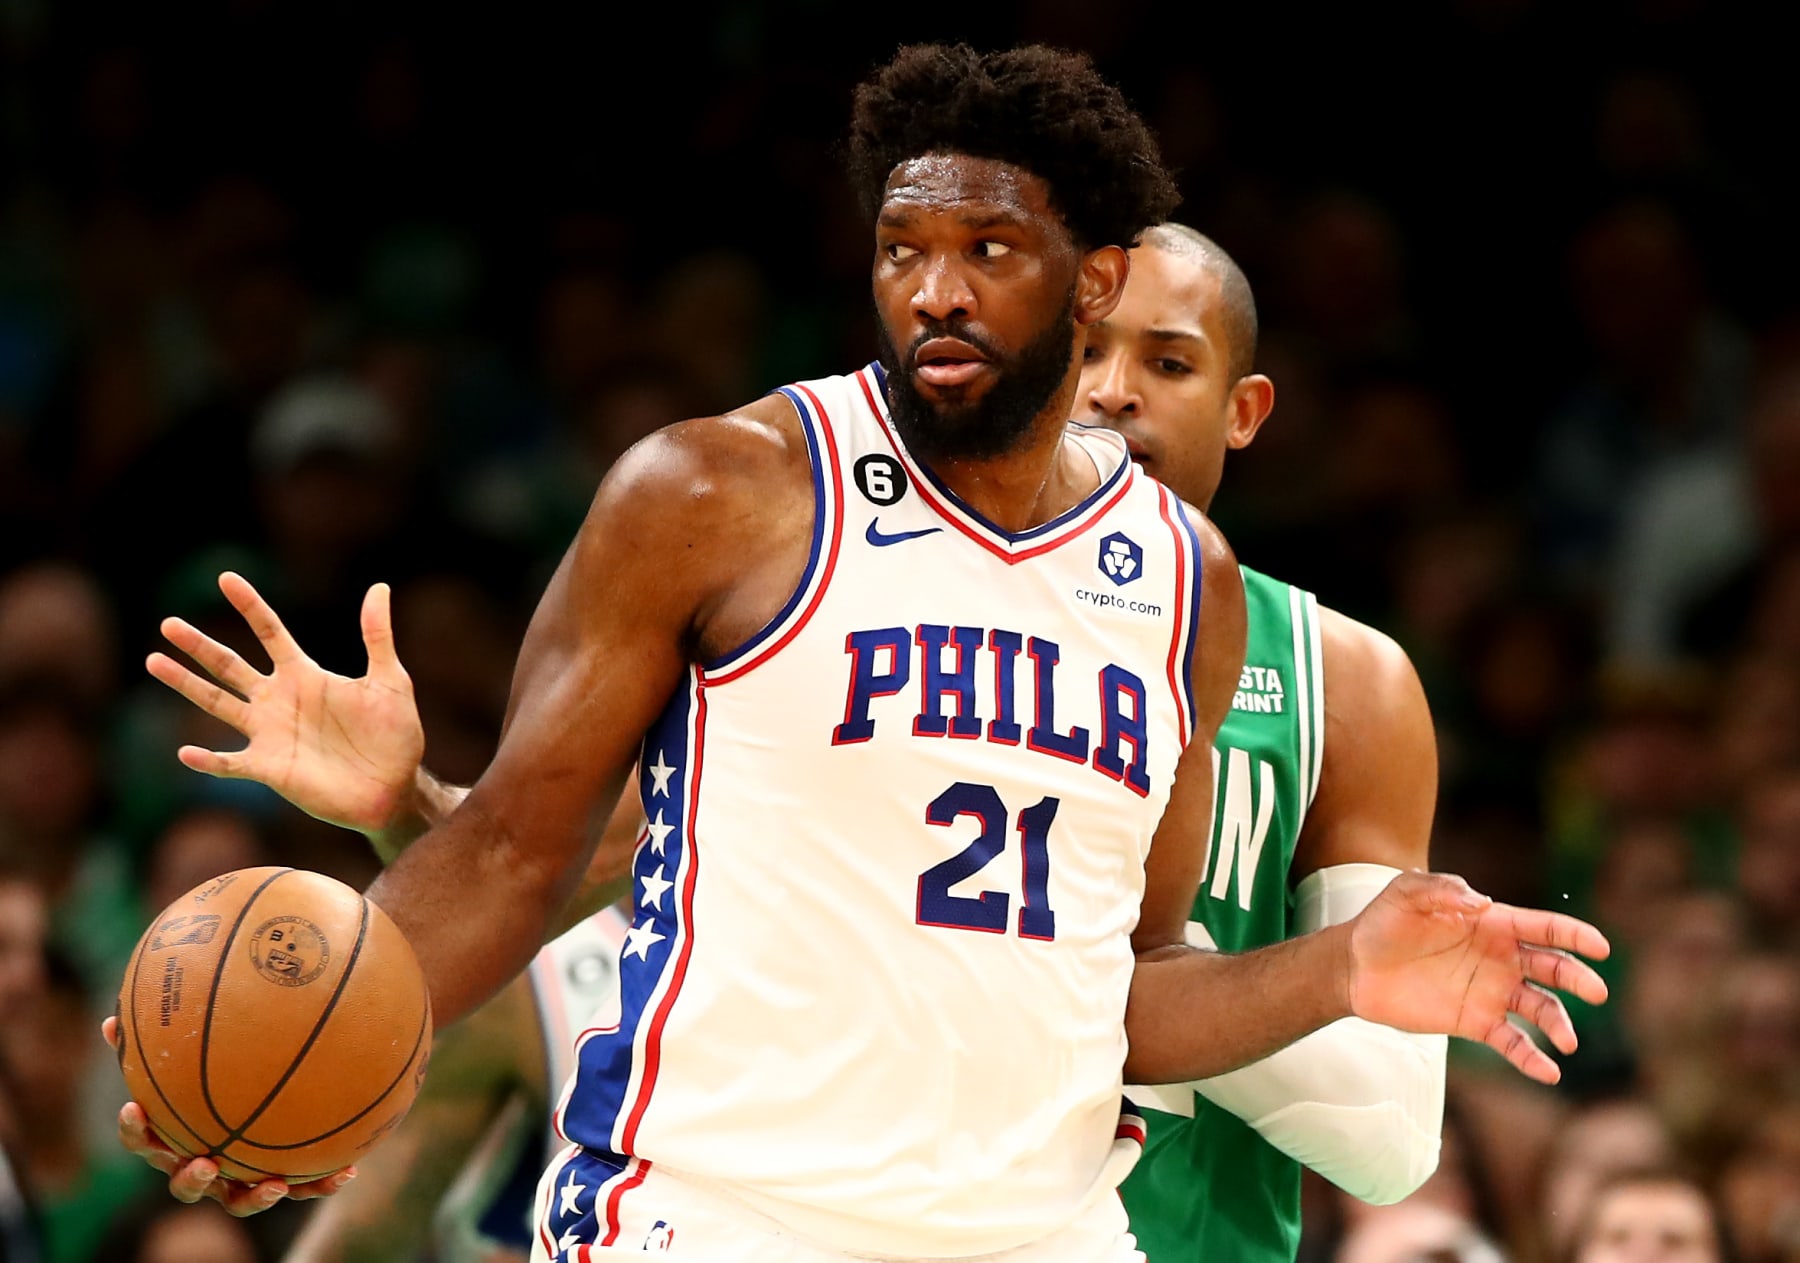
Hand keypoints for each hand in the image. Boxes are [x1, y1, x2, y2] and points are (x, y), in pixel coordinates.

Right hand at [102, 1018, 355, 1214]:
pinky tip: (348, 1171)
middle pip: (186, 1183)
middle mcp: (204, 1164)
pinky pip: (301, 1189)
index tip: (132, 1108)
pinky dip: (321, 1184)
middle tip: (204, 1162)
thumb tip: (115, 1014)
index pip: (145, 1139)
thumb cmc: (220, 1075)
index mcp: (176, 1139)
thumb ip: (163, 1036)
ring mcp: (240, 1180)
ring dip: (255, 1199)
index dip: (134, 1130)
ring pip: (240, 1201)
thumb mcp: (193, 1051)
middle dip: (192, 1178)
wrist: (276, 1107)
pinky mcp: (280, 1181)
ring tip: (274, 1184)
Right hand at [147, 572, 425, 834]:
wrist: (395, 788)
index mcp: (305, 675)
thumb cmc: (395, 735)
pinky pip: (231, 763)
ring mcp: (270, 734)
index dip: (250, 606)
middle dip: (199, 645)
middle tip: (168, 624)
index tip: (226, 578)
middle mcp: (279, 700)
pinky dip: (208, 760)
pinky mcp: (269, 769)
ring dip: (187, 685)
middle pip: (230, 665)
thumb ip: (377, 636)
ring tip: (154, 661)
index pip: (270, 632)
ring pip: (218, 703)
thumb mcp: (390, 680)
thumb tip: (379, 586)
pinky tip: (186, 752)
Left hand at [1345, 871, 1610, 1084]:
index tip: (1600, 948)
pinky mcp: (1475, 1022)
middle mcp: (1501, 958)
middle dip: (1578, 979)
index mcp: (1493, 923)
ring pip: (1540, 1008)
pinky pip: (1512, 1042)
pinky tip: (1548, 1073)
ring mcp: (1491, 992)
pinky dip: (1532, 1058)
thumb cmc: (1384, 922)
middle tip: (1596, 992)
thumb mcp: (1406, 892)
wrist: (1355, 966)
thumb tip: (1481, 903)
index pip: (1543, 928)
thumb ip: (1442, 888)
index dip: (1574, 935)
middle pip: (1553, 968)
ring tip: (1566, 1041)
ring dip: (1559, 1024)